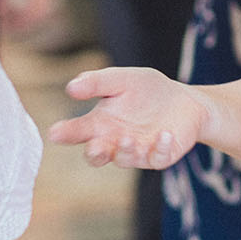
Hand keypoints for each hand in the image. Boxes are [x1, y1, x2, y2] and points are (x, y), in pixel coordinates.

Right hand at [47, 66, 210, 169]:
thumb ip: (97, 82)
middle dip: (94, 152)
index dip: (65, 133)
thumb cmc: (147, 90)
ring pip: (124, 160)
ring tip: (128, 138)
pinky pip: (157, 158)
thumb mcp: (121, 79)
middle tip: (95, 147)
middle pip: (96, 154)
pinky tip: (165, 134)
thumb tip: (71, 87)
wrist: (184, 101)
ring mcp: (137, 152)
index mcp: (101, 123)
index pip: (78, 130)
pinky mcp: (160, 156)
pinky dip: (160, 148)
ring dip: (125, 151)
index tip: (55, 132)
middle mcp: (114, 141)